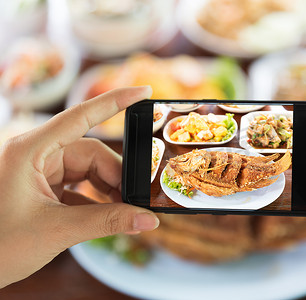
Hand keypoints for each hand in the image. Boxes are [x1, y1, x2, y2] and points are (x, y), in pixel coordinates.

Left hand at [0, 87, 158, 287]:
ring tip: (123, 211)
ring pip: (87, 169)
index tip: (143, 92)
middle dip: (116, 176)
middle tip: (135, 200)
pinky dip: (95, 199)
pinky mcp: (41, 187)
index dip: (114, 102)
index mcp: (29, 151)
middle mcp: (34, 154)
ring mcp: (38, 171)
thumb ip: (107, 222)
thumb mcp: (57, 231)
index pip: (80, 117)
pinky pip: (78, 185)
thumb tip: (148, 219)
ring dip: (107, 189)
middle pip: (90, 153)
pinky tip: (107, 214)